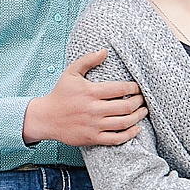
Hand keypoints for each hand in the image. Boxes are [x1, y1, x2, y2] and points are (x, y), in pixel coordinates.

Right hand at [25, 54, 149, 149]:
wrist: (46, 118)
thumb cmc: (60, 93)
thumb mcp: (71, 72)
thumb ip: (88, 60)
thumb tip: (105, 51)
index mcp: (91, 92)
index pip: (120, 89)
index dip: (133, 88)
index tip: (138, 87)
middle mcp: (94, 109)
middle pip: (125, 107)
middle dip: (138, 102)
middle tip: (143, 99)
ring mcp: (94, 125)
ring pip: (123, 123)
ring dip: (137, 117)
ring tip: (143, 111)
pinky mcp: (92, 138)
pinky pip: (115, 139)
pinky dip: (129, 135)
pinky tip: (137, 129)